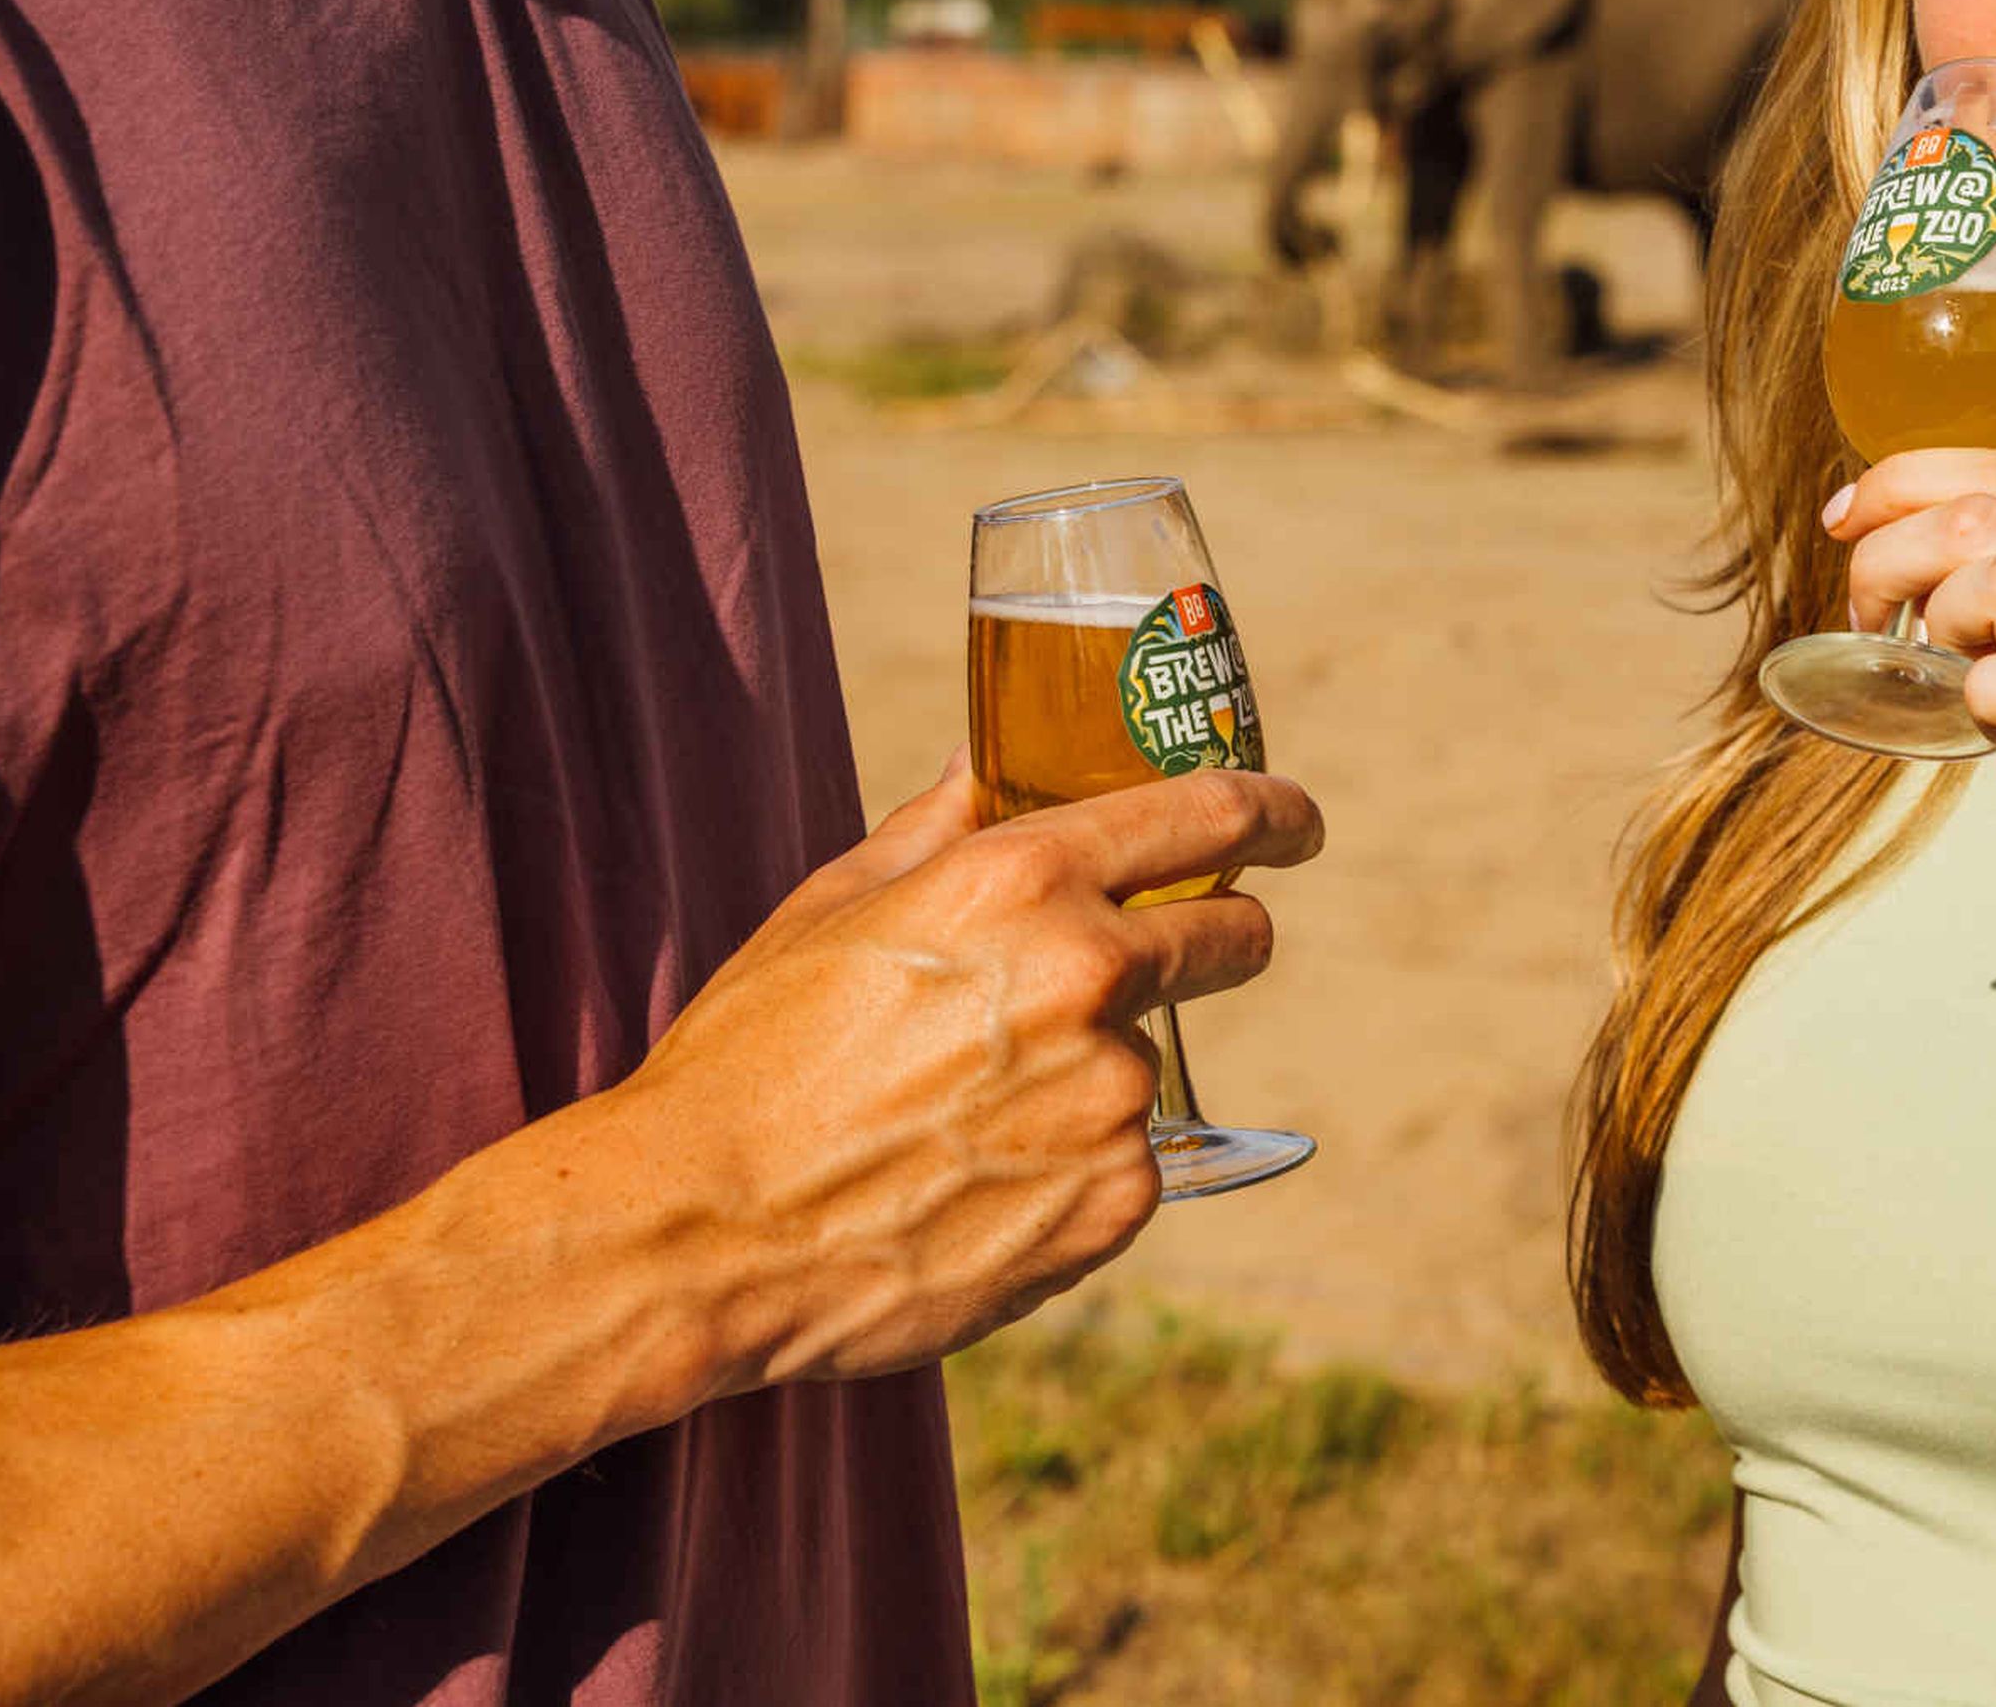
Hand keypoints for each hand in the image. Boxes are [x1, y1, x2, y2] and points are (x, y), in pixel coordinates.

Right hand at [586, 751, 1323, 1391]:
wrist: (699, 1237)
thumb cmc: (750, 1060)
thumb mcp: (834, 908)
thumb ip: (939, 825)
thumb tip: (987, 759)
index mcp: (1025, 881)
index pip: (1212, 817)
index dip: (1274, 811)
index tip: (1296, 822)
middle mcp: (1090, 977)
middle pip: (1234, 938)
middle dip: (1220, 939)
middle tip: (1164, 964)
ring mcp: (1113, 1096)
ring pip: (1152, 1063)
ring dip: (1094, 1078)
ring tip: (967, 1119)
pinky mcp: (1116, 1202)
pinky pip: (1127, 1163)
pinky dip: (1074, 1167)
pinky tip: (974, 1181)